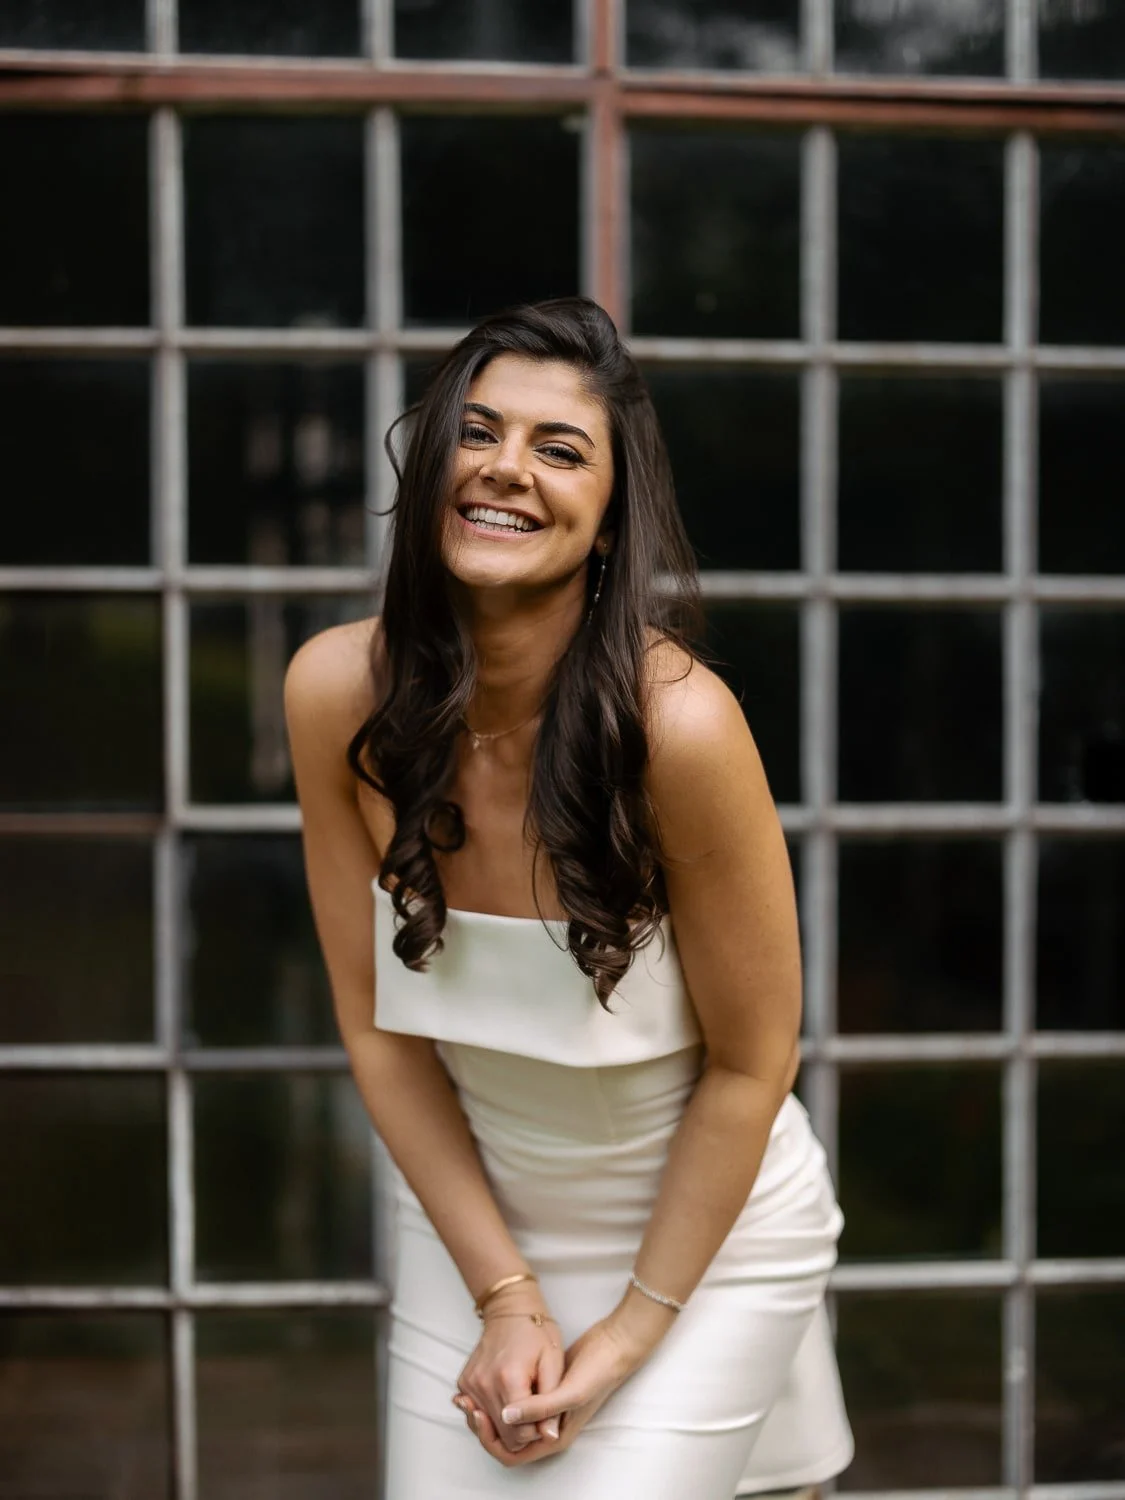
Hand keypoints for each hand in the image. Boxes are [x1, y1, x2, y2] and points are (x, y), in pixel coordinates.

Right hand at [453, 1285, 564, 1455]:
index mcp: (509, 1380)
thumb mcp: (553, 1363)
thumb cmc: (537, 1334)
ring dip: (507, 1425)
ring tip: (523, 1404)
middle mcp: (484, 1384)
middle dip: (522, 1432)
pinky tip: (507, 1400)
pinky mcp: (463, 1383)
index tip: (547, 1416)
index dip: (538, 1431)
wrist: (510, 1310)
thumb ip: (551, 1403)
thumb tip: (550, 1437)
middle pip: (504, 1436)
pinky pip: (477, 1414)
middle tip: (536, 1411)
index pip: (521, 1433)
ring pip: (489, 1428)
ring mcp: (470, 1384)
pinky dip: (492, 1415)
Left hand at [457, 1293, 673, 1466]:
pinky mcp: (541, 1392)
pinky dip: (495, 1397)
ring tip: (468, 1396)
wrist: (613, 1345)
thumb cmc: (596, 1371)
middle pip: (505, 1440)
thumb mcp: (569, 1391)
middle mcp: (547, 1428)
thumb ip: (539, 1408)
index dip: (490, 1440)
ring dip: (486, 1412)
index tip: (476, 1414)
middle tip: (466, 1404)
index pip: (512, 1454)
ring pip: (506, 1422)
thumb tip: (506, 1418)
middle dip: (484, 1426)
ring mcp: (544, 1411)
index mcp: (554, 1437)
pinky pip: (512, 1402)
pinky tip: (483, 1383)